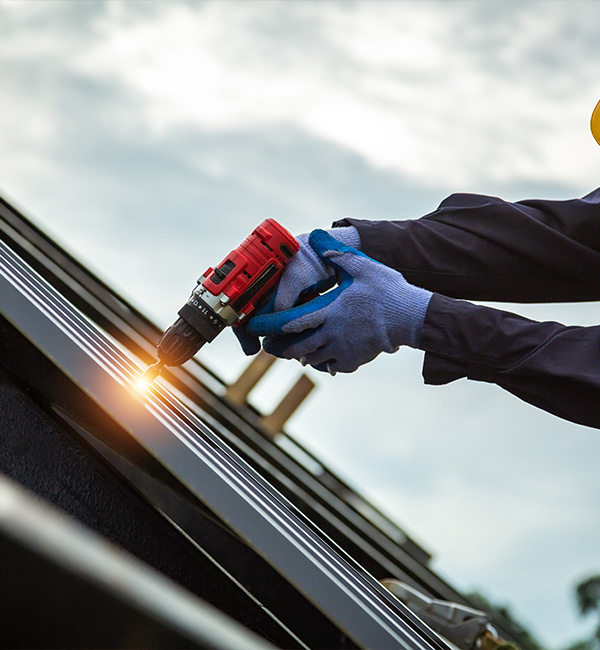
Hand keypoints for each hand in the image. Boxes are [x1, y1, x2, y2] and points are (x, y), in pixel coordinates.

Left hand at [246, 230, 431, 373]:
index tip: (255, 326)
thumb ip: (336, 253)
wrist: (412, 318)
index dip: (268, 325)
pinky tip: (321, 356)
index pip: (290, 322)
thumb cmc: (387, 291)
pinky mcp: (354, 360)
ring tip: (293, 349)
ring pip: (311, 358)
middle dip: (279, 347)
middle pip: (295, 347)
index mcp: (329, 311)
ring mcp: (342, 349)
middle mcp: (331, 333)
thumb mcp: (362, 265)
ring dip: (299, 354)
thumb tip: (315, 235)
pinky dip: (322, 362)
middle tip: (269, 344)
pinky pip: (331, 366)